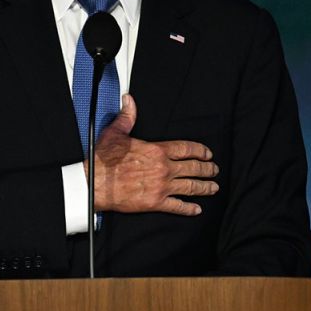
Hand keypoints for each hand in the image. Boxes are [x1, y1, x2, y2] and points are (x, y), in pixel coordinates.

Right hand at [88, 94, 218, 215]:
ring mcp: (162, 186)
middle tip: (214, 170)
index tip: (207, 154)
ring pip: (190, 187)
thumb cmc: (104, 160)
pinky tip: (196, 209)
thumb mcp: (116, 133)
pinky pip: (177, 206)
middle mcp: (163, 168)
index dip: (200, 151)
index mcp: (157, 151)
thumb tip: (129, 101)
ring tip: (213, 187)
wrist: (96, 183)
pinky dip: (189, 208)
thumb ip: (127, 117)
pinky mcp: (155, 202)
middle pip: (193, 168)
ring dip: (204, 187)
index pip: (186, 149)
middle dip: (207, 169)